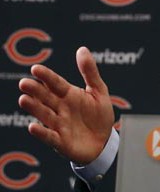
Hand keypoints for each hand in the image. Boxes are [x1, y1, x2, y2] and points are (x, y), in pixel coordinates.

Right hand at [18, 47, 114, 164]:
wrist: (105, 142)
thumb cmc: (99, 115)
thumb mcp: (98, 91)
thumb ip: (89, 72)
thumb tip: (82, 49)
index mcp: (69, 95)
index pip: (56, 83)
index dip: (46, 77)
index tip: (35, 68)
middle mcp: (61, 108)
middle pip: (46, 98)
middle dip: (36, 91)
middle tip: (25, 83)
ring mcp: (59, 125)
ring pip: (44, 115)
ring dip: (34, 108)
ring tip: (24, 100)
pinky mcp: (61, 141)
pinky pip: (50, 137)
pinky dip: (41, 133)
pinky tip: (33, 127)